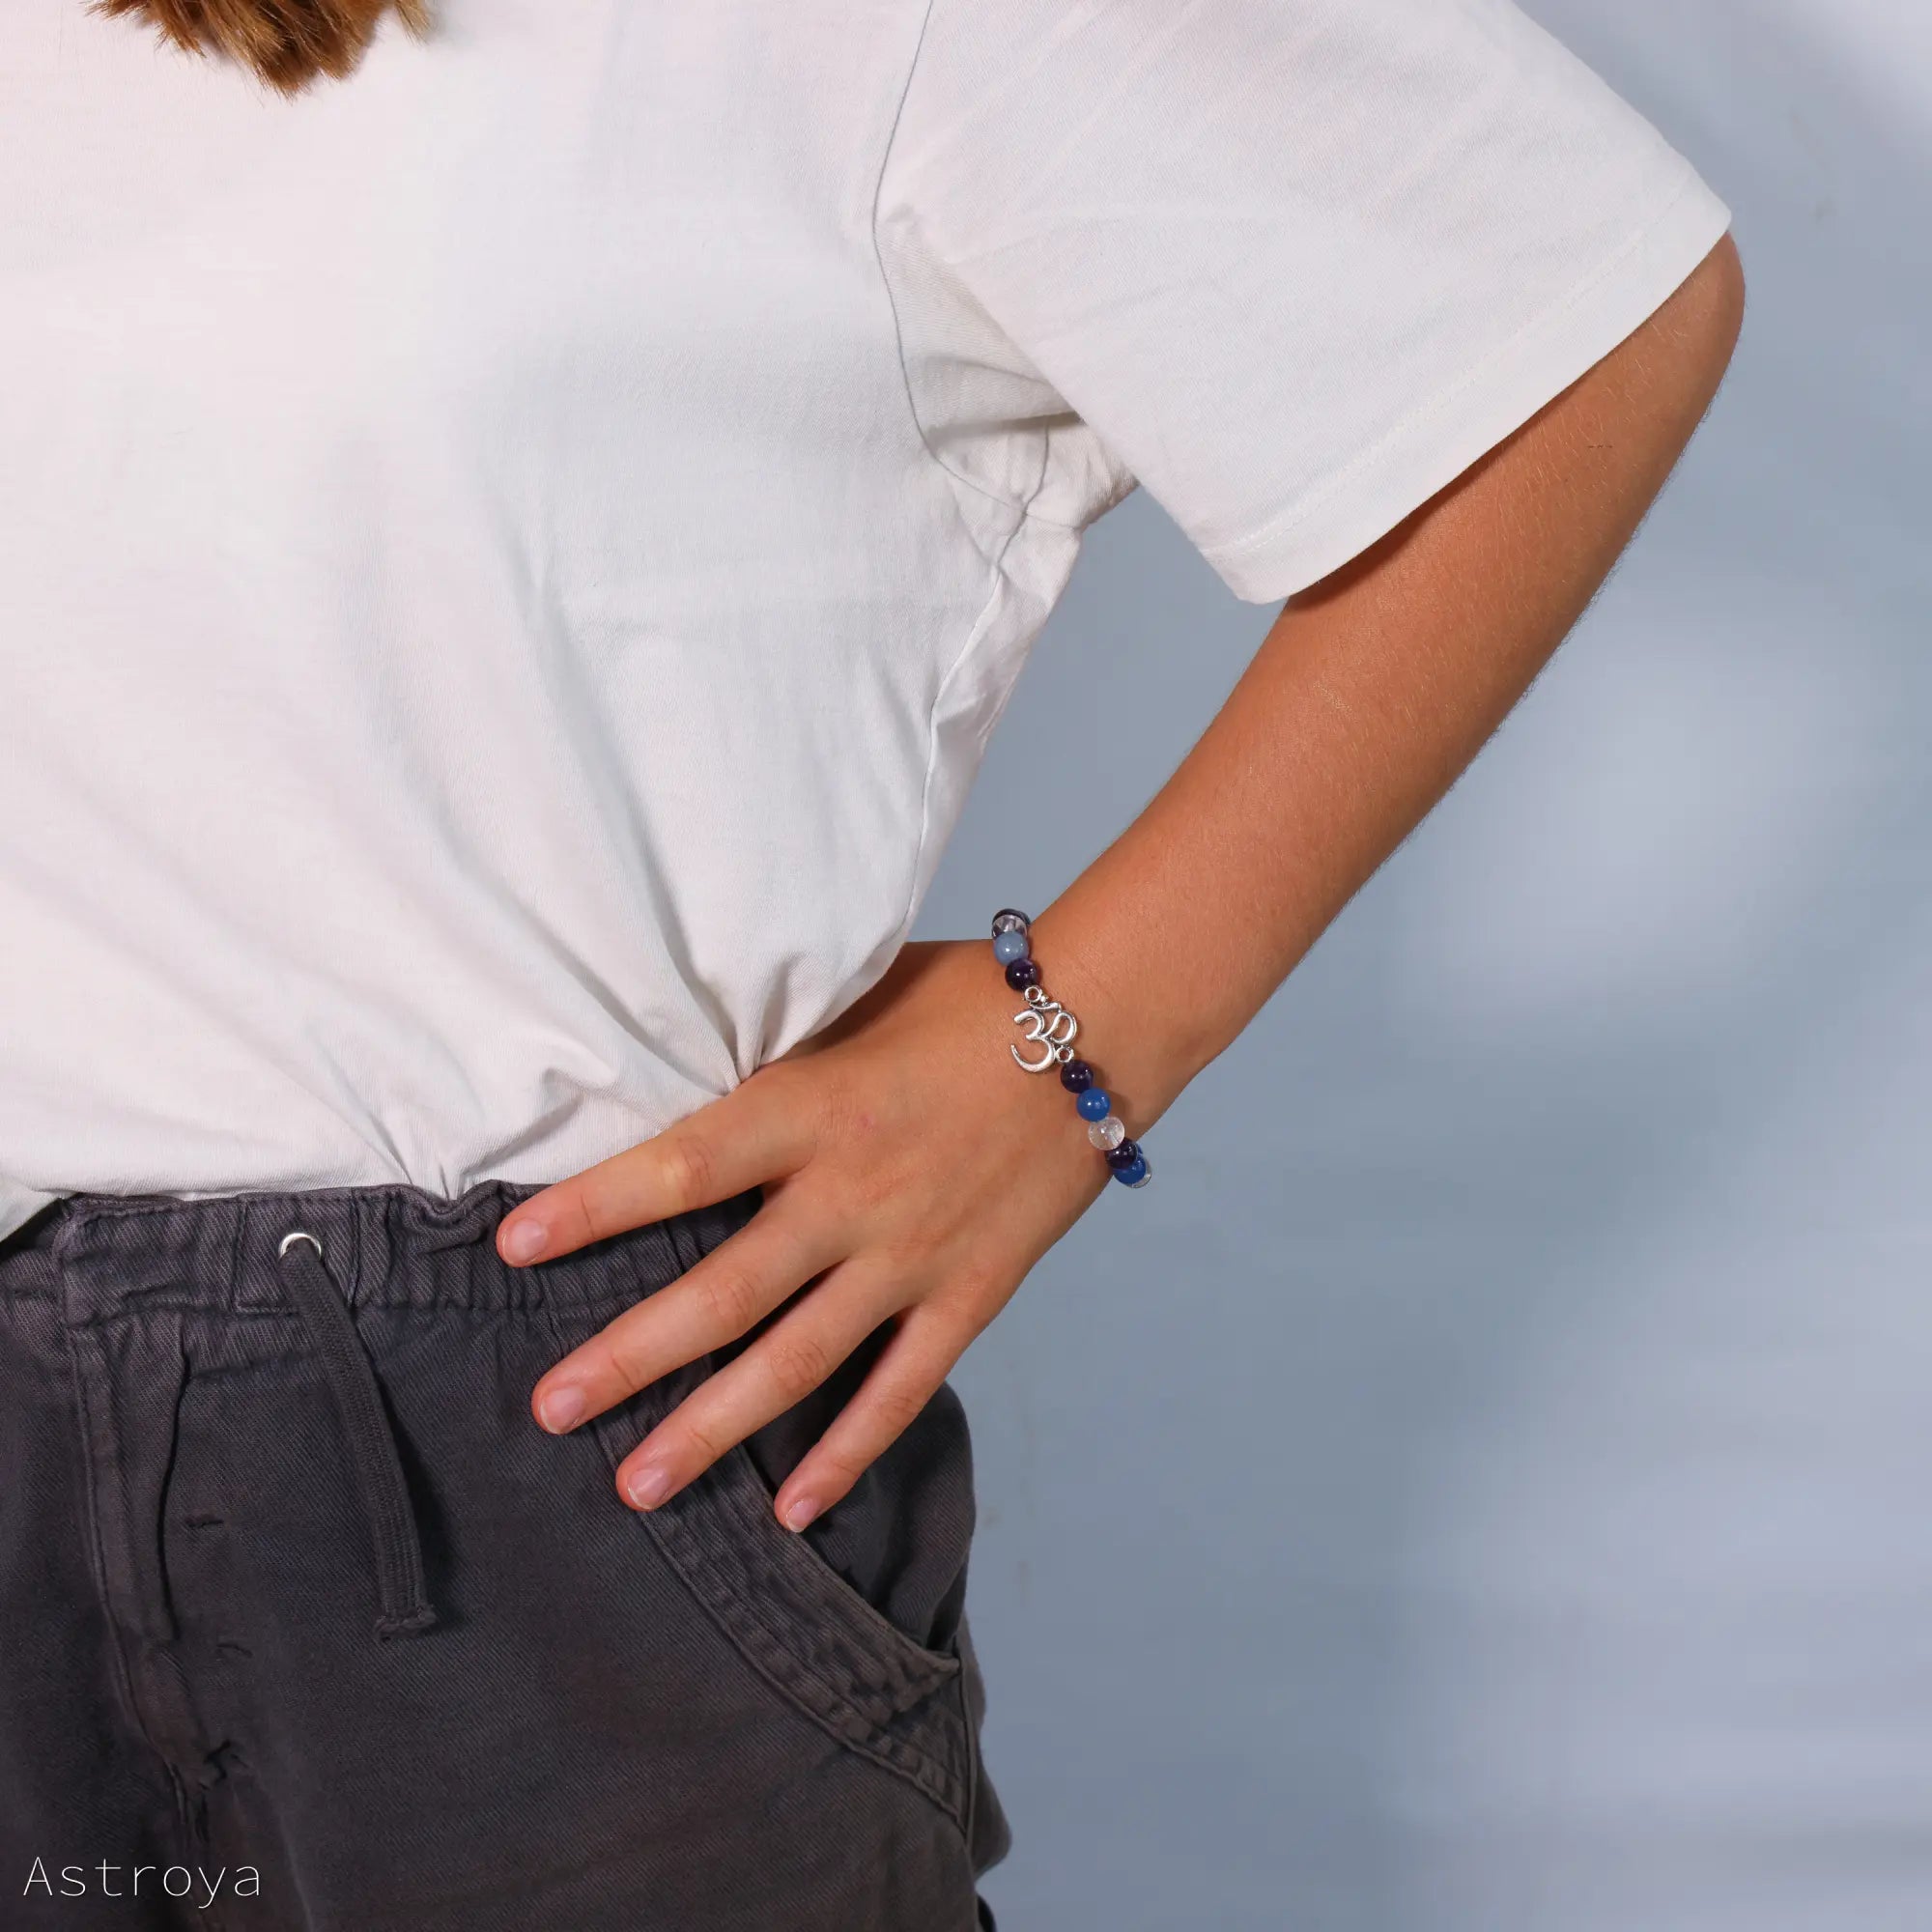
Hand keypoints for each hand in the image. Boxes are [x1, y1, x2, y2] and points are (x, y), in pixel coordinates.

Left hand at [499, 939, 1110, 1530]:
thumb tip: (677, 1080)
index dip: (594, 1209)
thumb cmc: (964, 1000)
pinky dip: (847, 1454)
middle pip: (722, 1293)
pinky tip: (791, 1510)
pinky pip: (900, 1390)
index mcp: (814, 1107)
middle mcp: (854, 1193)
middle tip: (549, 1409)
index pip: (681, 1165)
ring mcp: (913, 1256)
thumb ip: (774, 1061)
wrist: (1098, 1029)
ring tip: (636, 1486)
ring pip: (798, 1362)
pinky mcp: (971, 1295)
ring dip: (712, 1429)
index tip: (513, 1246)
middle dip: (628, 1358)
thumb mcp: (852, 1003)